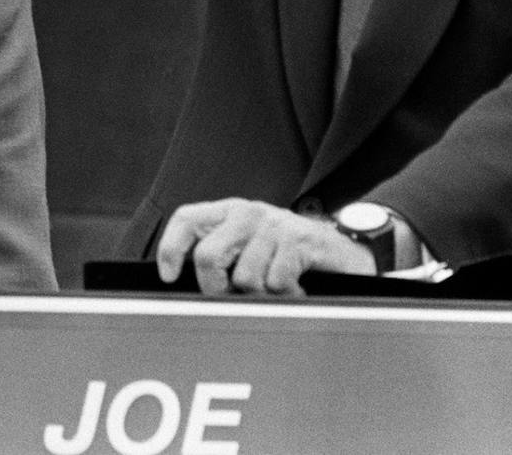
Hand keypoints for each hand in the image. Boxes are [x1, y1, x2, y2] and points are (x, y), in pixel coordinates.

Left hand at [154, 197, 371, 295]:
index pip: (187, 219)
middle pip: (208, 256)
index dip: (171, 248)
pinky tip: (296, 286)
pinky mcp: (299, 239)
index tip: (169, 277)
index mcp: (228, 213)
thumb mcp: (248, 249)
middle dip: (216, 289)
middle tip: (235, 297)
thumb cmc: (288, 255)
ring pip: (244, 278)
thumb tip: (181, 285)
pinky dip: (286, 295)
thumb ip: (219, 259)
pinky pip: (276, 282)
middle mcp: (247, 214)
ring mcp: (273, 225)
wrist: (342, 252)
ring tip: (276, 287)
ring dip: (261, 295)